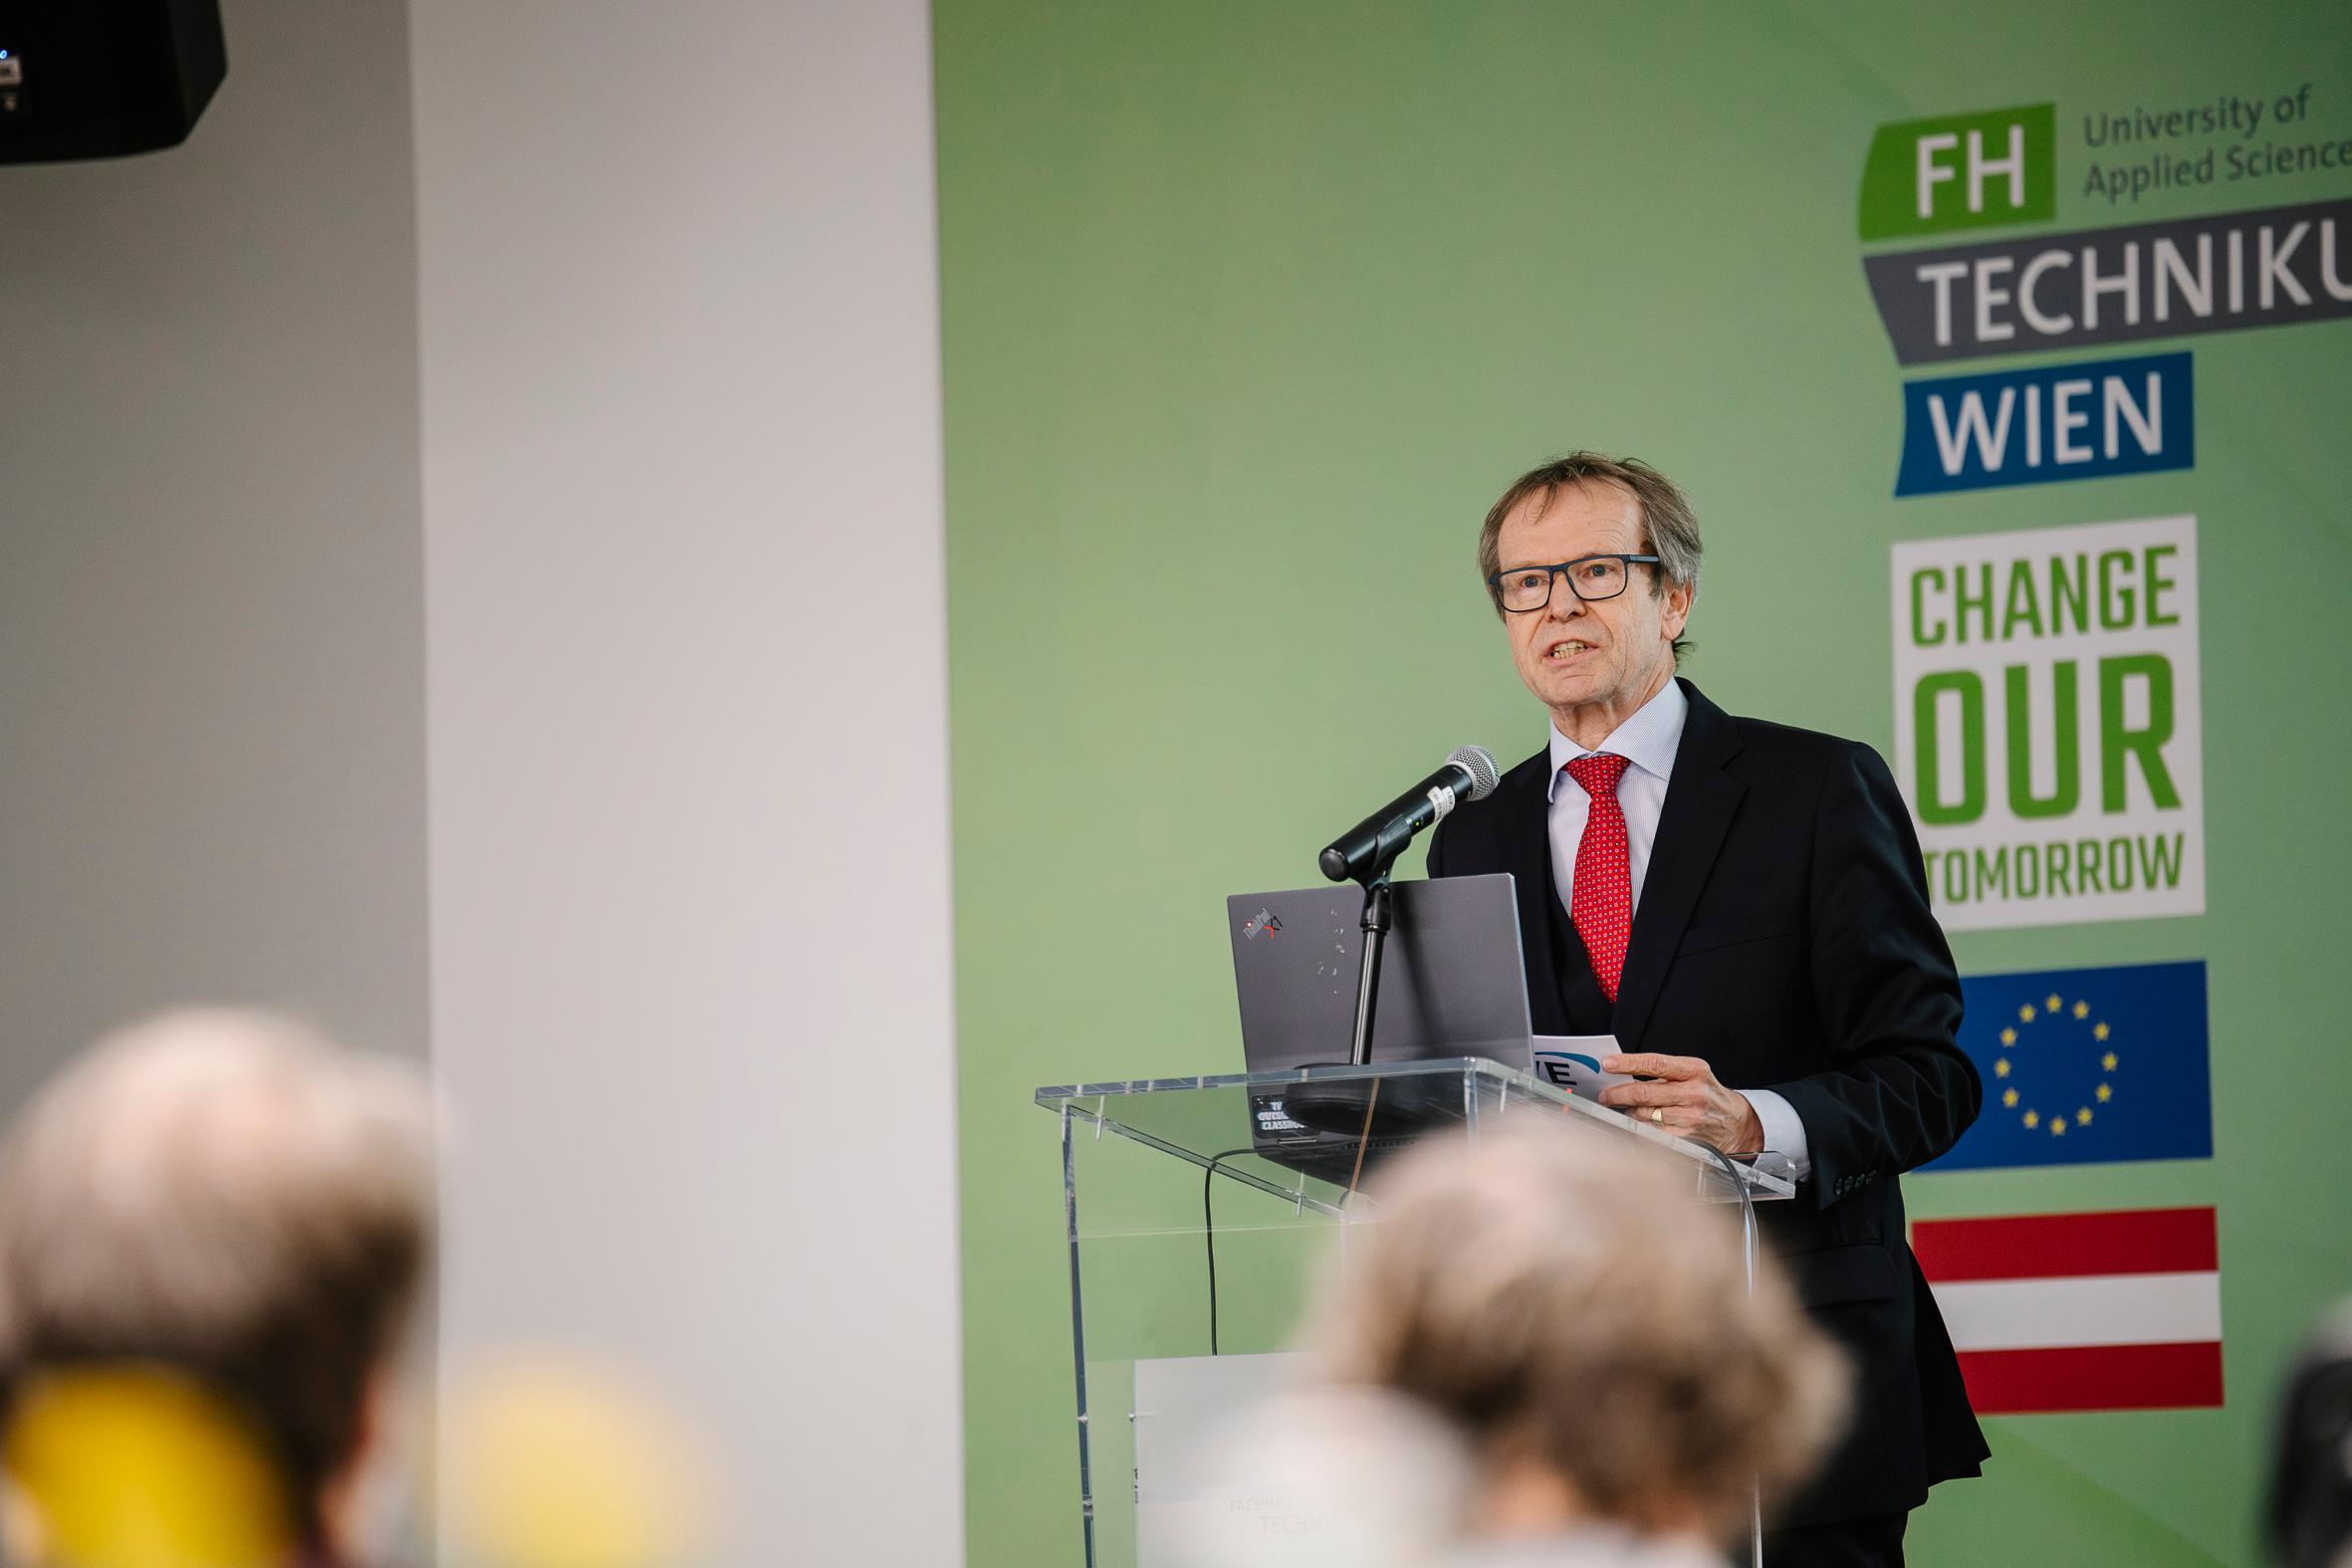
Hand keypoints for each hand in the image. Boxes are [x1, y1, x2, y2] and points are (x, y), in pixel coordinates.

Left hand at [1599, 1053, 1764, 1155]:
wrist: (1736, 1123)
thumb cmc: (1707, 1094)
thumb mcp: (1692, 1074)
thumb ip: (1662, 1073)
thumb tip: (1623, 1075)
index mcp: (1694, 1070)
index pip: (1655, 1063)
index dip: (1628, 1063)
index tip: (1608, 1064)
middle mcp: (1693, 1094)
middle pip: (1644, 1093)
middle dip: (1618, 1094)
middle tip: (1605, 1095)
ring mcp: (1690, 1118)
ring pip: (1644, 1115)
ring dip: (1629, 1113)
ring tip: (1628, 1110)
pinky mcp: (1686, 1138)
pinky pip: (1651, 1134)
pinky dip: (1640, 1130)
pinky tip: (1641, 1125)